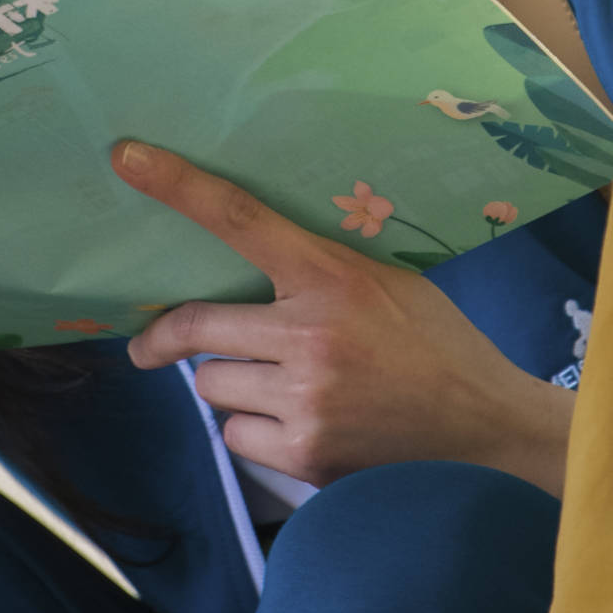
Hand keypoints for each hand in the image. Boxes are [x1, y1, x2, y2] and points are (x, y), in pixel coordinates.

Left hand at [115, 139, 572, 494]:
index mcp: (333, 276)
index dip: (178, 185)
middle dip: (168, 338)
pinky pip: (236, 435)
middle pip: (194, 327)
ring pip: (212, 386)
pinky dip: (256, 430)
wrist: (486, 430)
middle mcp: (309, 336)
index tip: (127, 157)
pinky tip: (300, 425)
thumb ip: (319, 271)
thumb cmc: (435, 345)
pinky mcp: (305, 455)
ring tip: (281, 388)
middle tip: (151, 345)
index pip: (241, 219)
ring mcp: (305, 399)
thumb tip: (247, 261)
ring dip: (231, 386)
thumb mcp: (386, 282)